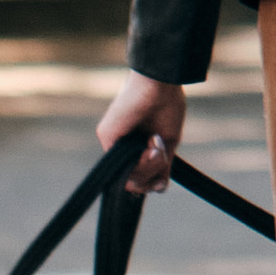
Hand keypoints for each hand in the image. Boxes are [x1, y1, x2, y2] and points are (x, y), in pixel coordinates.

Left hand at [97, 70, 186, 196]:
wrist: (162, 85)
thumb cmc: (168, 106)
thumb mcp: (169, 144)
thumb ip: (161, 167)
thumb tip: (157, 189)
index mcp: (138, 147)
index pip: (140, 178)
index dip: (152, 183)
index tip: (161, 180)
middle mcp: (123, 147)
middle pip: (136, 182)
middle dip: (152, 172)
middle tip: (160, 151)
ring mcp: (114, 143)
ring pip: (130, 178)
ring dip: (150, 166)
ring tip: (156, 143)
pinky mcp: (106, 136)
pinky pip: (124, 166)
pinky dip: (142, 161)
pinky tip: (151, 143)